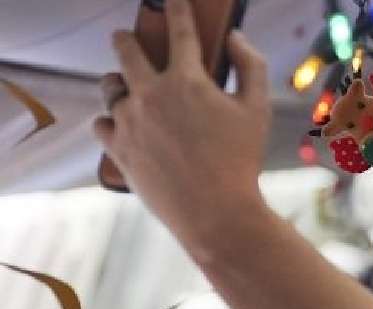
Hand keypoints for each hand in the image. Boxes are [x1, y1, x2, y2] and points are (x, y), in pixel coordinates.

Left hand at [94, 0, 270, 244]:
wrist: (215, 212)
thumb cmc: (241, 161)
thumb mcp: (258, 110)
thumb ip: (251, 66)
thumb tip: (235, 38)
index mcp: (187, 80)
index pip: (179, 30)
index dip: (175, 8)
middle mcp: (151, 94)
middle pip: (124, 49)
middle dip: (126, 38)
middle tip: (128, 39)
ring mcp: (129, 120)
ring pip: (109, 86)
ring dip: (119, 83)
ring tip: (130, 91)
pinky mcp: (117, 147)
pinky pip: (101, 122)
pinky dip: (111, 121)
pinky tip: (124, 125)